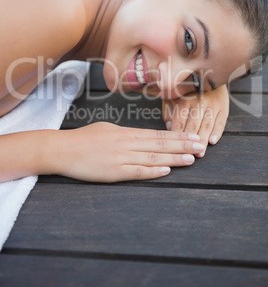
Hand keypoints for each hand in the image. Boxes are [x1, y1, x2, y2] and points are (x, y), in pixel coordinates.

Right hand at [54, 122, 203, 182]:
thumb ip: (126, 134)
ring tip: (191, 159)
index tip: (193, 136)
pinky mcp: (114, 172)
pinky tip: (166, 171)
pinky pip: (137, 172)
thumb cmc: (84, 138)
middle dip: (183, 146)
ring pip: (153, 158)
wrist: (63, 149)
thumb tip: (141, 137)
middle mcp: (128, 143)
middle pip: (160, 145)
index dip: (177, 136)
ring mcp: (122, 158)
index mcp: (127, 133)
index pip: (158, 134)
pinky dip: (153, 171)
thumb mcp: (108, 129)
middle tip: (200, 146)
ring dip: (174, 159)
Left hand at [162, 84, 228, 157]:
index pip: (179, 123)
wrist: (207, 74)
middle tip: (190, 155)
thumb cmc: (186, 90)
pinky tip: (213, 140)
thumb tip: (168, 127)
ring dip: (204, 139)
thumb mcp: (172, 96)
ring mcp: (211, 104)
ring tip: (201, 153)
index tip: (174, 149)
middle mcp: (197, 103)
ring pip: (207, 125)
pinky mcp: (223, 106)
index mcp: (183, 101)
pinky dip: (218, 131)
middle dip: (191, 142)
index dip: (177, 137)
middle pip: (193, 126)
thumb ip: (168, 111)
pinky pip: (221, 120)